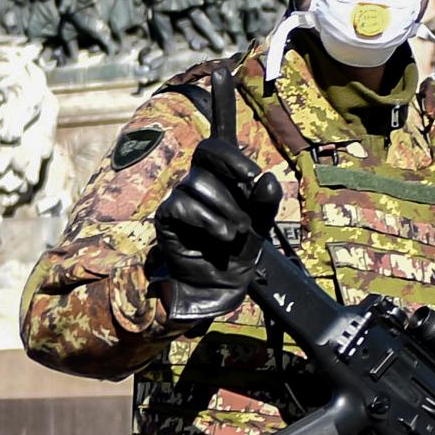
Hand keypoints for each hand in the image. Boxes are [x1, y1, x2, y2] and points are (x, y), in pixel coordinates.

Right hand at [145, 136, 282, 320]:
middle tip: (250, 184)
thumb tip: (267, 177)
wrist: (220, 286)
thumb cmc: (237, 253)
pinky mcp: (167, 218)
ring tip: (236, 232)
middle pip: (205, 156)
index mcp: (220, 179)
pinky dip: (205, 219)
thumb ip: (265, 203)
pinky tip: (221, 234)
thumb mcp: (260, 226)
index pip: (215, 148)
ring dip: (223, 206)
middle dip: (230, 168)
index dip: (229, 148)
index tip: (250, 168)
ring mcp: (180, 199)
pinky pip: (180, 204)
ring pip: (196, 183)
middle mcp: (198, 184)